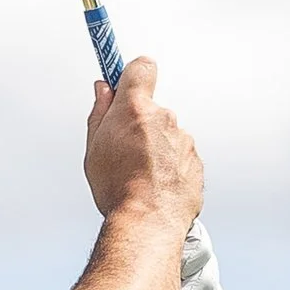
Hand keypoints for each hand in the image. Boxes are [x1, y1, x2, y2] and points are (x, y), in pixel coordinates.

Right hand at [83, 58, 202, 232]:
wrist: (148, 221)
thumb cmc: (117, 188)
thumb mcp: (94, 147)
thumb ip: (100, 112)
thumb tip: (103, 90)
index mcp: (136, 109)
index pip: (141, 68)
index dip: (132, 74)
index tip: (123, 83)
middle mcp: (164, 118)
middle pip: (151, 109)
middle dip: (139, 124)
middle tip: (122, 149)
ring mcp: (184, 140)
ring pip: (166, 136)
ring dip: (155, 149)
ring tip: (139, 177)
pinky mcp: (196, 163)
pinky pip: (179, 158)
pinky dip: (168, 168)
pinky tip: (154, 188)